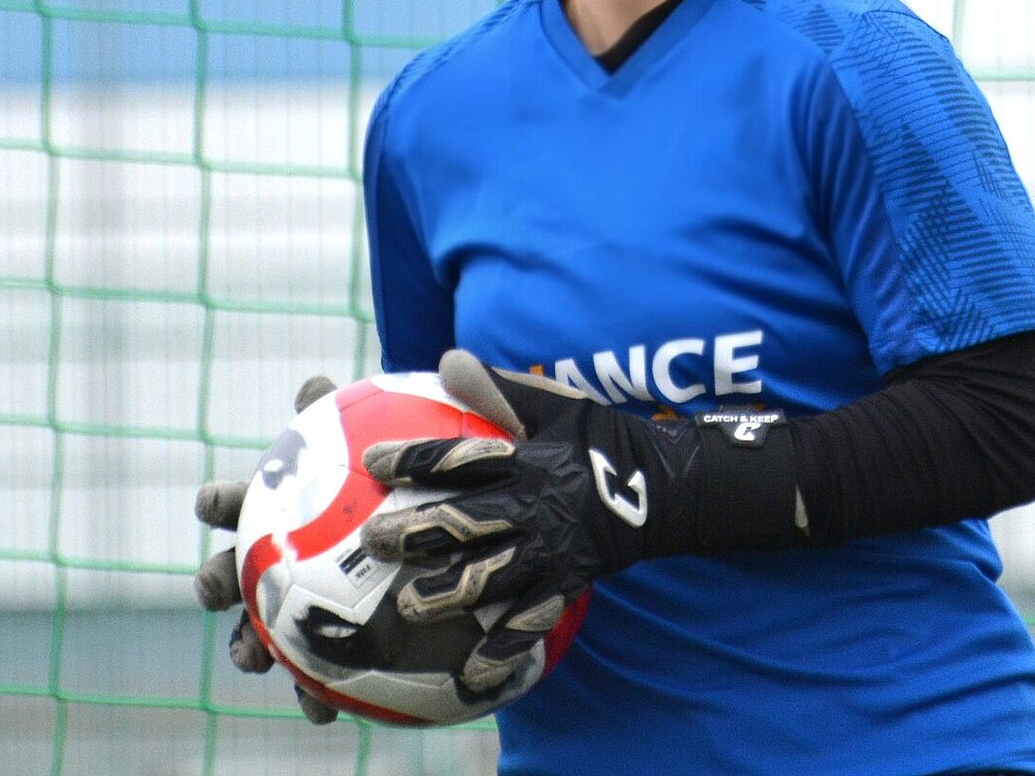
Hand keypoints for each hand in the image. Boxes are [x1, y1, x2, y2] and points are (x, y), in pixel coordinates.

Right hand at [193, 373, 339, 724]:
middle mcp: (261, 562)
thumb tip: (316, 381)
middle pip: (223, 573)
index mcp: (268, 512)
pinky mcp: (316, 647)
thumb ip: (337, 416)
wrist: (396, 523)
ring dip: (247, 647)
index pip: (231, 501)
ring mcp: (282, 608)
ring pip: (251, 632)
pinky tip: (325, 712)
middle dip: (213, 583)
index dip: (217, 500)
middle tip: (216, 591)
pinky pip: (307, 676)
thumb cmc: (369, 480)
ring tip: (255, 660)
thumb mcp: (361, 444)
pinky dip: (310, 695)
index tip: (211, 501)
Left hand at [358, 350, 711, 699]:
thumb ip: (499, 387)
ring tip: (408, 606)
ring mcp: (547, 550)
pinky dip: (500, 651)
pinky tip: (469, 678)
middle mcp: (530, 508)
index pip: (460, 458)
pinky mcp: (564, 583)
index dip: (415, 458)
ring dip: (448, 591)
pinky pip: (529, 622)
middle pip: (466, 520)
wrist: (663, 488)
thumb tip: (446, 357)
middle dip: (417, 531)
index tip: (371, 462)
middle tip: (373, 541)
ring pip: (491, 574)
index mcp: (523, 461)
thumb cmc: (599, 439)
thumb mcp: (554, 403)